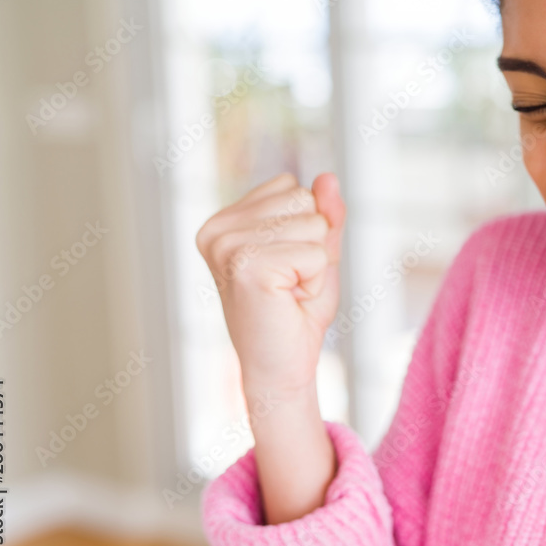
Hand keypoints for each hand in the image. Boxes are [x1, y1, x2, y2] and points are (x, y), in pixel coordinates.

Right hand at [195, 171, 345, 399]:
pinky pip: (315, 252)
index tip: (285, 268)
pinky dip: (315, 280)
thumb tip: (328, 178)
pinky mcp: (247, 265)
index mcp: (224, 220)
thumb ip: (323, 214)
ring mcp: (227, 246)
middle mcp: (217, 229)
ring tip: (288, 292)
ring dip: (315, 263)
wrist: (282, 368)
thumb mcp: (317, 252)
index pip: (292, 186)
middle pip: (303, 198)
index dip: (306, 229)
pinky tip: (289, 301)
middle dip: (313, 244)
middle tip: (289, 284)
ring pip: (313, 223)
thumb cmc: (296, 314)